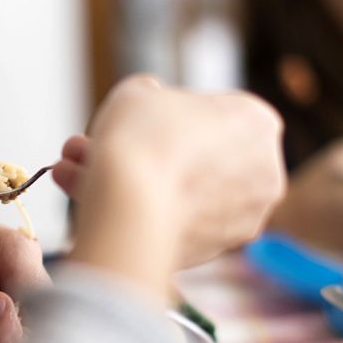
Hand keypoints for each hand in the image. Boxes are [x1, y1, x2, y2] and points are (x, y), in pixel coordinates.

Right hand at [66, 76, 286, 302]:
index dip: (168, 113)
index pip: (212, 110)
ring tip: (77, 170)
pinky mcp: (217, 251)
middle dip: (145, 150)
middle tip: (100, 144)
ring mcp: (245, 216)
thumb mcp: (138, 91)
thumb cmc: (141, 138)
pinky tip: (94, 198)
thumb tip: (149, 104)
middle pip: (196, 155)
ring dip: (134, 180)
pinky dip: (142, 211)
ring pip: (181, 191)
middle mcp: (264, 172)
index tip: (140, 118)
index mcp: (258, 122)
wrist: (131, 205)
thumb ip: (150, 95)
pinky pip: (175, 222)